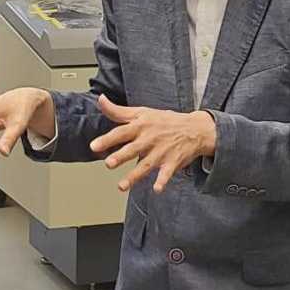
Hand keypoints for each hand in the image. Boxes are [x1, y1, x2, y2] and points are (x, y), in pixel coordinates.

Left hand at [88, 95, 216, 193]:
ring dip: (134, 176)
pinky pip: (167, 173)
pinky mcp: (172, 162)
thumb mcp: (142, 112)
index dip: (107, 139)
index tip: (94, 146)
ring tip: (122, 186)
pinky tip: (157, 189)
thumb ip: (118, 111)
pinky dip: (163, 181)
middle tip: (108, 164)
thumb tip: (100, 100)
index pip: (121, 132)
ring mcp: (161, 152)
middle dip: (121, 156)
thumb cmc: (165, 121)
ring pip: (146, 165)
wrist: (195, 128)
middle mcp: (150, 139)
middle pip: (133, 149)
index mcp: (141, 126)